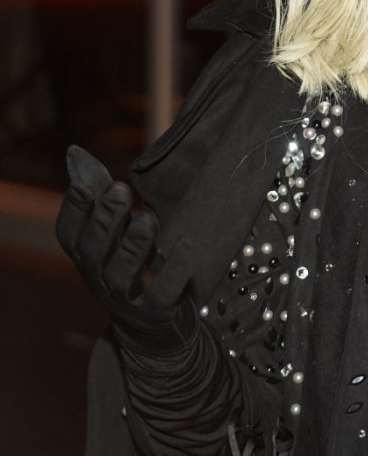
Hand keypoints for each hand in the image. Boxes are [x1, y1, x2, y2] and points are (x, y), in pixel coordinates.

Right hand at [55, 145, 195, 352]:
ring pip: (122, 275)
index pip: (68, 235)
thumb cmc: (129, 262)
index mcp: (87, 256)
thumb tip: (74, 152)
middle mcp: (99, 278)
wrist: (152, 327)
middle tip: (122, 192)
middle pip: (94, 252)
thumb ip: (98, 193)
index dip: (74, 211)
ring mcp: (126, 299)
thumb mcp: (112, 230)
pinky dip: (174, 271)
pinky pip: (162, 294)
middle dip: (106, 221)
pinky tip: (186, 246)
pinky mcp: (157, 312)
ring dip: (134, 245)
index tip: (86, 184)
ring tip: (148, 218)